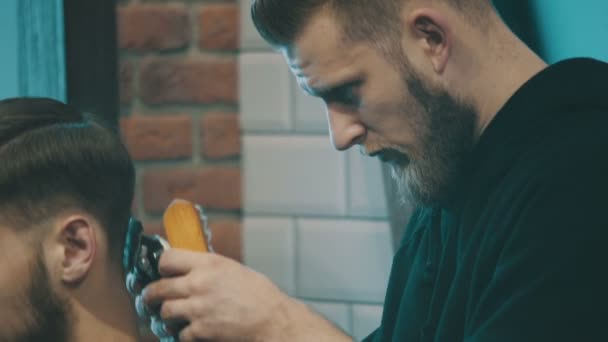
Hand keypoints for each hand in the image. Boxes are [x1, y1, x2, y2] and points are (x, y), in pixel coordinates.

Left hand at [142, 249, 351, 341]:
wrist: (271, 318)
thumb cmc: (258, 293)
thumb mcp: (233, 269)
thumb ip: (209, 268)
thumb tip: (190, 270)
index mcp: (208, 263)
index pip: (167, 258)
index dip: (162, 266)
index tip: (163, 272)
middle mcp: (199, 283)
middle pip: (158, 288)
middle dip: (152, 295)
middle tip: (150, 298)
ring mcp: (198, 308)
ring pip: (165, 311)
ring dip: (168, 315)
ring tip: (173, 316)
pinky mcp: (201, 330)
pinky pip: (180, 333)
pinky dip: (184, 334)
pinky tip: (192, 330)